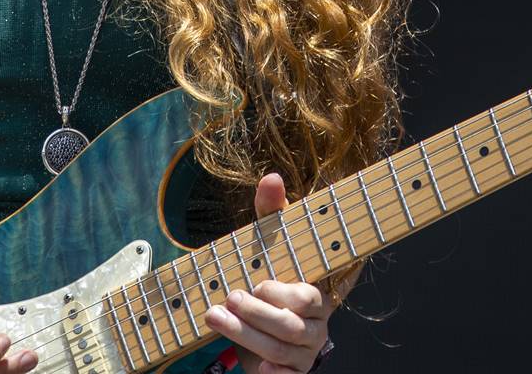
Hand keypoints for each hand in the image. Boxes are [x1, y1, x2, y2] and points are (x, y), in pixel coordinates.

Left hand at [203, 173, 336, 373]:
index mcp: (315, 295)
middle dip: (258, 314)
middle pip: (291, 325)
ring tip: (215, 317)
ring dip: (246, 336)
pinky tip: (259, 369)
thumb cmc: (268, 280)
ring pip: (280, 349)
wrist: (261, 324)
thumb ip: (270, 215)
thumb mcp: (268, 245)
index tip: (259, 283)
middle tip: (231, 298)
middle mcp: (315, 325)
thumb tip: (271, 178)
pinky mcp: (292, 371)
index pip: (308, 297)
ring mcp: (304, 352)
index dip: (284, 293)